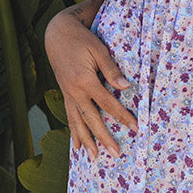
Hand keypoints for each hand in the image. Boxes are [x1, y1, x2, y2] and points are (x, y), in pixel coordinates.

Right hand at [44, 9, 137, 160]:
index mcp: (84, 80)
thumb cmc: (81, 39)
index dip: (122, 116)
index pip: (107, 103)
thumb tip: (126, 86)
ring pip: (77, 123)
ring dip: (86, 142)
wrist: (56, 34)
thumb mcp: (98, 50)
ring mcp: (68, 95)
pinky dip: (74, 133)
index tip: (136, 128)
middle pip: (91, 120)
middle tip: (116, 154)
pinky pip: (69, 117)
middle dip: (104, 138)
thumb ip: (111, 69)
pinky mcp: (65, 95)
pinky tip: (77, 147)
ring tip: (94, 158)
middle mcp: (74, 92)